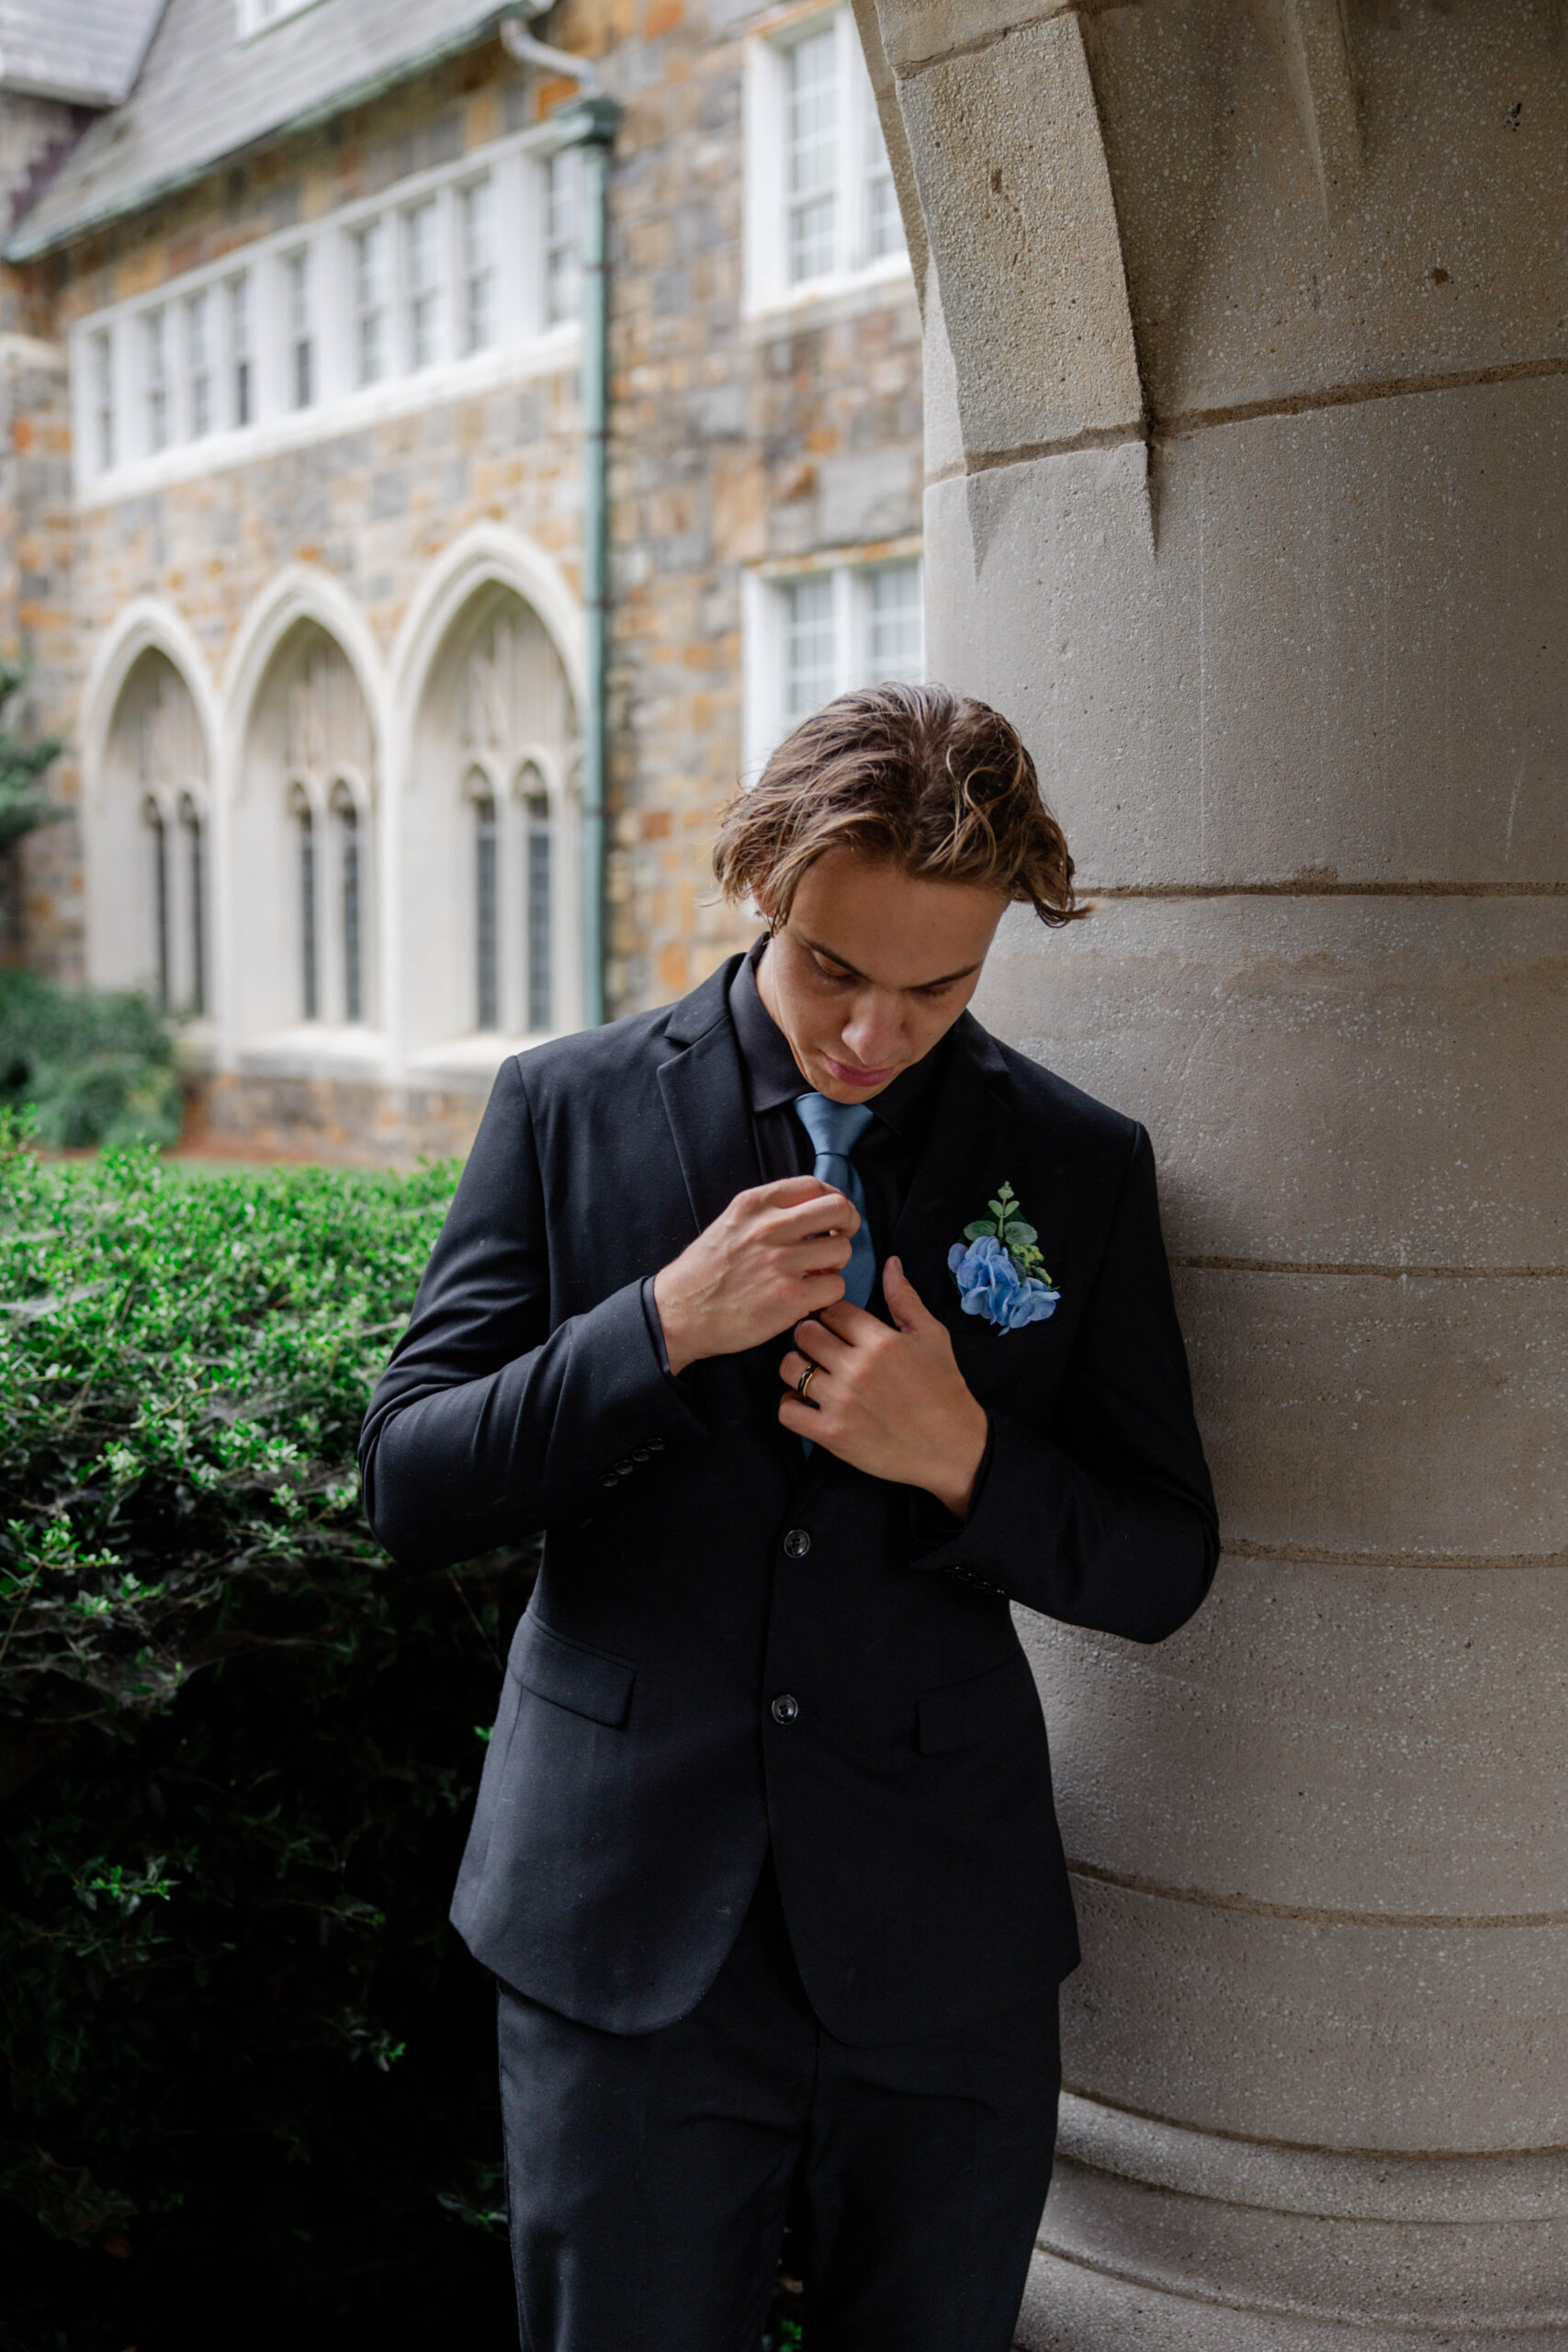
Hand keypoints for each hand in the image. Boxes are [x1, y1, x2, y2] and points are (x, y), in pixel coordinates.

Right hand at [653, 1177, 858, 1375]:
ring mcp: (781, 1262)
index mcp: (755, 1204)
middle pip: (839, 1210)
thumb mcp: (730, 1222)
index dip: (833, 1201)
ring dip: (835, 1264)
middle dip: (847, 1225)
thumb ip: (768, 1212)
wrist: (678, 1313)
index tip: (831, 1218)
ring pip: (842, 1250)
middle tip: (837, 1241)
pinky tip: (809, 1297)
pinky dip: (828, 1293)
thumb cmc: (704, 1272)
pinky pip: (836, 1286)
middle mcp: (770, 1227)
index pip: (816, 1186)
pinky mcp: (789, 1297)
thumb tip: (811, 1212)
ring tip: (816, 1274)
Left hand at [778, 1256, 987, 1515]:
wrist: (952, 1446)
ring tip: (812, 1371)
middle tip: (821, 1346)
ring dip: (797, 1366)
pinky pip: (787, 1410)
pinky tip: (806, 1401)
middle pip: (805, 1333)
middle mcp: (857, 1369)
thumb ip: (905, 1299)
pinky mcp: (832, 1434)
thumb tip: (890, 1263)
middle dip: (810, 1335)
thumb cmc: (944, 1388)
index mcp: (880, 1341)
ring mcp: (842, 1402)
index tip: (836, 1324)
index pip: (832, 1309)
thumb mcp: (932, 1337)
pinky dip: (791, 1404)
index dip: (831, 1313)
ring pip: (790, 1367)